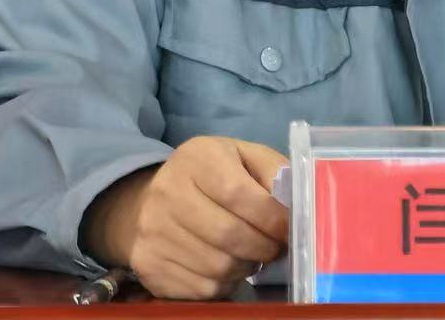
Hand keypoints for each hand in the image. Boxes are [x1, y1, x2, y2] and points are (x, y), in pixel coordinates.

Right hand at [81, 135, 289, 299]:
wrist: (148, 201)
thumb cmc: (210, 176)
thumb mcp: (242, 156)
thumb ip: (273, 171)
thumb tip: (295, 205)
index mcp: (196, 158)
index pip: (239, 193)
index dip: (272, 218)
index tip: (289, 229)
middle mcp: (168, 193)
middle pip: (229, 235)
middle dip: (265, 247)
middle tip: (276, 247)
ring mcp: (154, 232)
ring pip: (219, 267)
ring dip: (246, 266)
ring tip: (251, 254)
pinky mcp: (150, 266)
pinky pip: (203, 288)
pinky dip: (225, 283)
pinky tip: (227, 266)